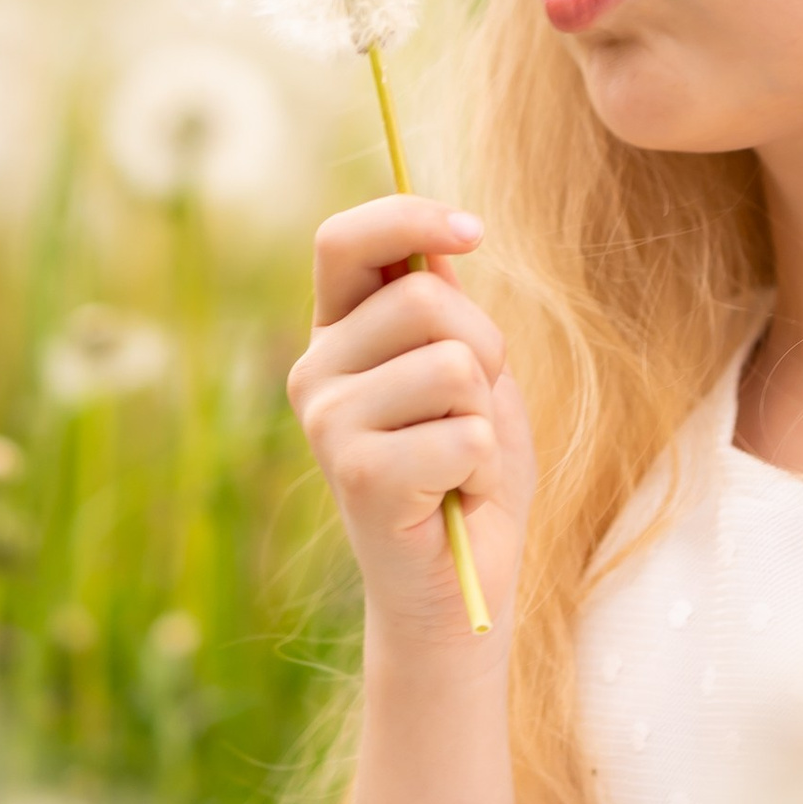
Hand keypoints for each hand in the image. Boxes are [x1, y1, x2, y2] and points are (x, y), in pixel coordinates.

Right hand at [289, 197, 532, 645]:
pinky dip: (485, 467)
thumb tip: (439, 238)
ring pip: (454, 365)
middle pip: (426, 297)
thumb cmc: (468, 474)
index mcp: (336, 334)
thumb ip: (446, 310)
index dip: (409, 215)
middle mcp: (316, 371)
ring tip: (463, 458)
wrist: (457, 588)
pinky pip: (464, 434)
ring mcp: (327, 422)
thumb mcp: (468, 374)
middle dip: (485, 347)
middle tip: (474, 411)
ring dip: (486, 416)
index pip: (344, 240)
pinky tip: (458, 496)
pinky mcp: (357, 475)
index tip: (476, 232)